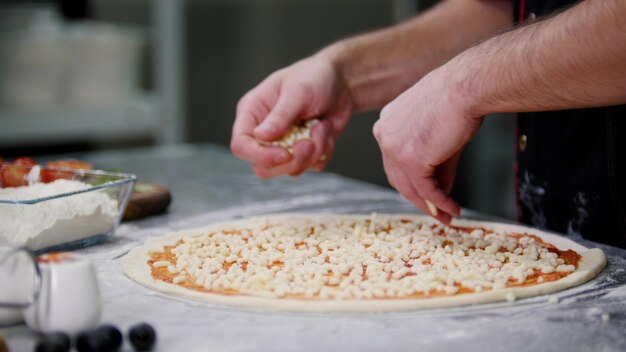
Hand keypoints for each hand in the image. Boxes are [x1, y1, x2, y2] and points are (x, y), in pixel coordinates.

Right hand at [231, 56, 353, 177]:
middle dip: (290, 161)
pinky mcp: (304, 152)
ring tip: (322, 128)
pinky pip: (312, 166)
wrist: (342, 80)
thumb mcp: (297, 92)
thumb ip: (279, 116)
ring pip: (289, 170)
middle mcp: (265, 132)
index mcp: (252, 113)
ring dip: (312, 154)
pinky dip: (324, 151)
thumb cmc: (315, 77)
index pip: (241, 145)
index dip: (259, 156)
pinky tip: (326, 129)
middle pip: (263, 168)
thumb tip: (260, 136)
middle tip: (309, 143)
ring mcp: (284, 144)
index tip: (284, 153)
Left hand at [373, 66, 482, 223]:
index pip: (395, 159)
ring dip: (429, 205)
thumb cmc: (458, 97)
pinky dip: (440, 202)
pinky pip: (426, 189)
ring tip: (446, 215)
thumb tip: (440, 193)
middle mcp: (384, 134)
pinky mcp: (410, 159)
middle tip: (437, 211)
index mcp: (388, 122)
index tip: (428, 192)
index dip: (412, 179)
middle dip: (418, 197)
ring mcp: (394, 147)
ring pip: (410, 187)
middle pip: (398, 176)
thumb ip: (436, 164)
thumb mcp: (439, 133)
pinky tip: (452, 209)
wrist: (466, 86)